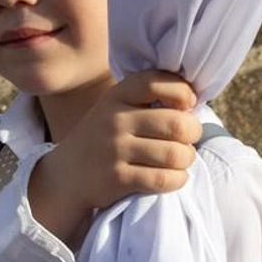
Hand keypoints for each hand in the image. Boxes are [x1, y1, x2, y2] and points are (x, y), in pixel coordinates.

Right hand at [28, 71, 201, 242]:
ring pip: (175, 154)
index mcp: (118, 96)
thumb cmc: (106, 136)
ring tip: (181, 159)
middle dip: (193, 133)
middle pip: (177, 124)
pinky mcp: (118, 179)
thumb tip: (194, 101)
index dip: (183, 92)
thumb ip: (148, 98)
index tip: (187, 105)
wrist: (68, 174)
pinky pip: (164, 179)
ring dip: (187, 159)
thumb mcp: (117, 107)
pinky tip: (173, 176)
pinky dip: (178, 179)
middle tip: (188, 139)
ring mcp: (115, 150)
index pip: (157, 82)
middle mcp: (115, 120)